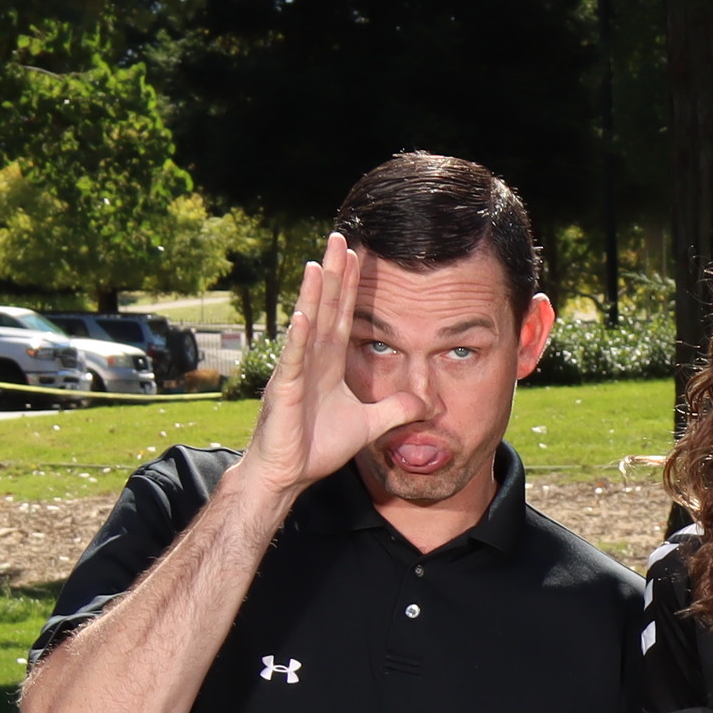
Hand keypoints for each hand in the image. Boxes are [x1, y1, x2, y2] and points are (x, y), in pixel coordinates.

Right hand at [243, 235, 431, 497]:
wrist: (286, 474)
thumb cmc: (315, 447)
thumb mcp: (368, 425)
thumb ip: (395, 410)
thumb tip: (426, 402)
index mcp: (328, 363)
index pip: (342, 315)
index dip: (351, 286)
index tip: (359, 255)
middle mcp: (310, 360)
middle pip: (325, 308)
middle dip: (334, 274)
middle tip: (339, 237)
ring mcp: (295, 371)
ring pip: (307, 325)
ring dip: (314, 294)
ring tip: (320, 262)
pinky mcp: (285, 390)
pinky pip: (294, 359)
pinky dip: (298, 338)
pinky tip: (304, 315)